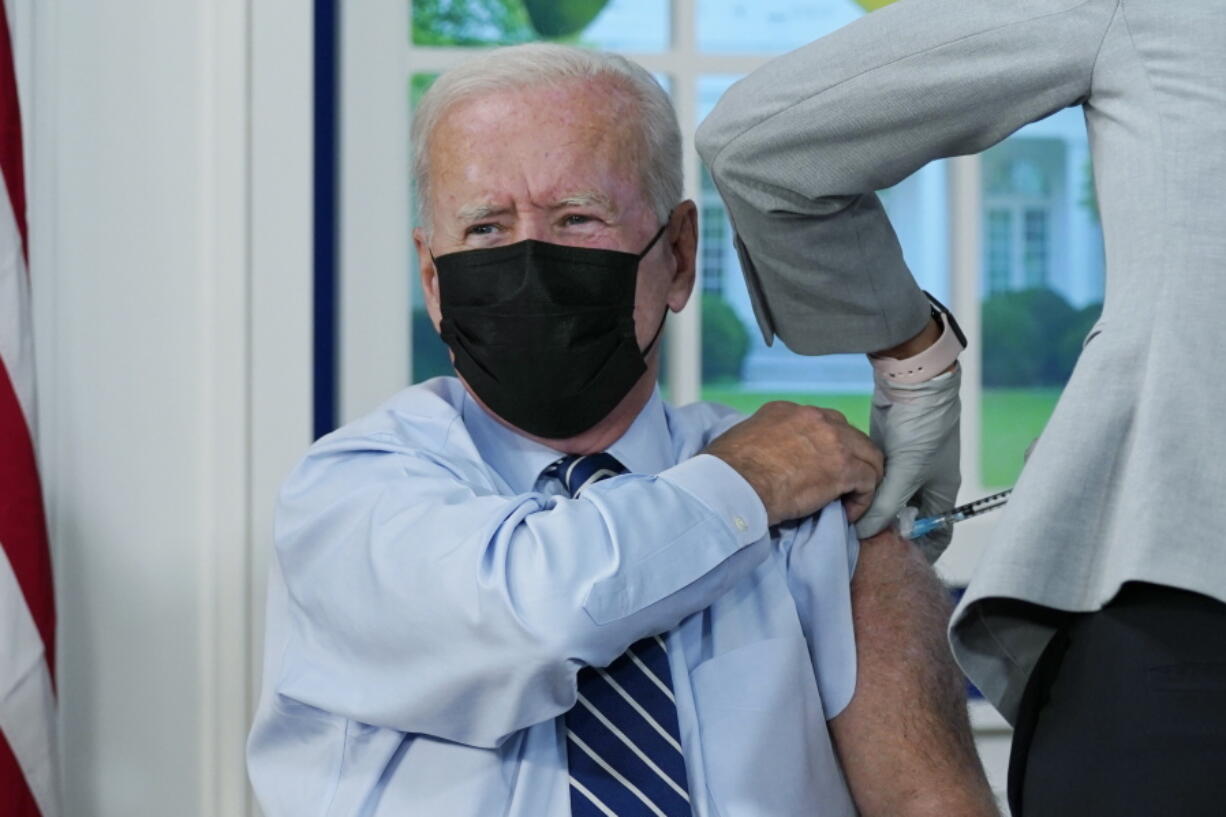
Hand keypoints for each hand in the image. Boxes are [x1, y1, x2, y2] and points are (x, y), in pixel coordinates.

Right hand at [702, 401, 883, 525]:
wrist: (734, 485)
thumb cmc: (726, 471)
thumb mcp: (742, 441)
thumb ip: (762, 442)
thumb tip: (763, 459)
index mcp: (786, 411)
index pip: (821, 424)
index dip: (826, 449)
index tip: (819, 469)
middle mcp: (813, 417)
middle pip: (850, 435)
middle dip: (851, 460)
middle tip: (842, 485)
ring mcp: (832, 439)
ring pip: (869, 456)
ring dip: (862, 480)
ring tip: (850, 501)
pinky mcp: (844, 467)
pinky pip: (869, 481)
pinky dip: (863, 500)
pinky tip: (848, 513)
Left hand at [855, 366, 960, 562]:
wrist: (914, 385)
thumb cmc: (922, 429)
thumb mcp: (905, 474)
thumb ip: (885, 507)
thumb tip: (862, 532)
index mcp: (941, 493)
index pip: (936, 533)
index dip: (919, 550)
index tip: (893, 564)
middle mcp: (924, 485)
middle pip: (905, 520)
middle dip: (885, 532)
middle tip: (859, 545)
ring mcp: (904, 470)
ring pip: (886, 500)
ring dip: (870, 510)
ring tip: (846, 525)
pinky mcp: (885, 456)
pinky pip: (873, 482)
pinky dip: (861, 490)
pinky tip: (842, 499)